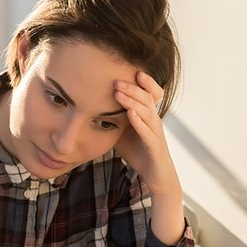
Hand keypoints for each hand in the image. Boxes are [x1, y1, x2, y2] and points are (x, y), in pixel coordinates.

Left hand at [113, 71, 185, 243]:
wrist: (156, 177)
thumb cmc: (139, 153)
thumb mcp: (121, 134)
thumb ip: (112, 121)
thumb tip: (91, 111)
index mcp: (148, 116)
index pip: (149, 94)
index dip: (144, 82)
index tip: (129, 70)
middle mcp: (155, 121)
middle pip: (146, 99)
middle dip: (132, 88)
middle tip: (116, 80)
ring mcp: (156, 134)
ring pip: (147, 112)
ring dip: (132, 101)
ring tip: (118, 93)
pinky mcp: (155, 147)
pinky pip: (148, 132)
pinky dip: (138, 122)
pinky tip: (130, 114)